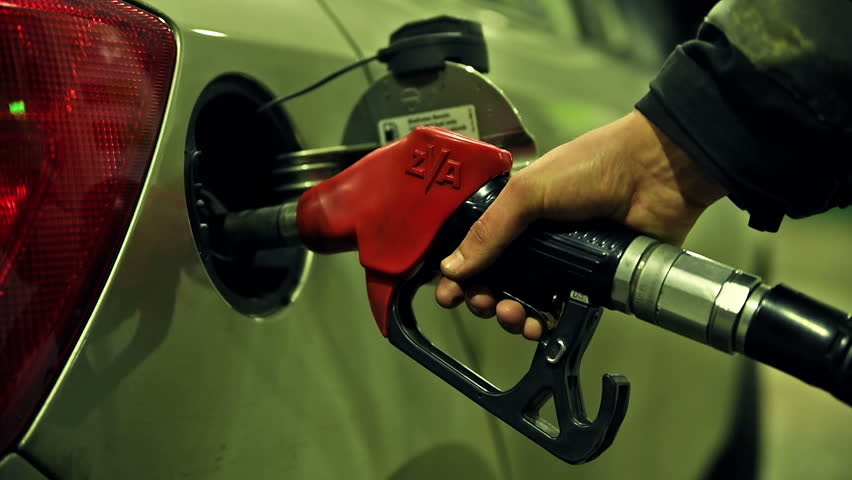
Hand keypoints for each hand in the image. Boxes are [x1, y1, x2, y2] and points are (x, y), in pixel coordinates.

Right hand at [434, 110, 726, 339]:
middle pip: (495, 282)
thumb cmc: (591, 168)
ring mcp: (561, 264)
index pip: (476, 250)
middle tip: (483, 304)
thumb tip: (450, 268)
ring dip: (511, 316)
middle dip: (482, 299)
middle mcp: (534, 242)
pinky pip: (558, 312)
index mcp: (514, 215)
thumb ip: (490, 230)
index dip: (459, 274)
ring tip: (514, 316)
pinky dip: (545, 325)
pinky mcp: (589, 284)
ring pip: (523, 302)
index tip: (447, 294)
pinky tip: (540, 327)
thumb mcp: (529, 192)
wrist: (654, 174)